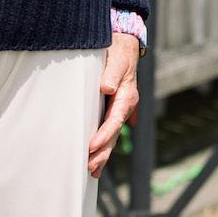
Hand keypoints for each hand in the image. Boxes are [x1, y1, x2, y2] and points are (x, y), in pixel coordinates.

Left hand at [87, 32, 139, 178]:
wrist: (126, 44)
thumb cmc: (120, 51)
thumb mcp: (117, 59)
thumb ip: (112, 73)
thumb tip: (107, 88)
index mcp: (127, 97)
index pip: (114, 120)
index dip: (104, 135)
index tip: (92, 147)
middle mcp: (125, 106)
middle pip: (114, 134)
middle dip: (103, 152)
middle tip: (90, 168)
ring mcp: (119, 109)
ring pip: (112, 135)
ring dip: (103, 153)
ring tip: (92, 171)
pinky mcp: (112, 108)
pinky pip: (108, 130)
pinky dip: (103, 144)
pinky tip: (96, 157)